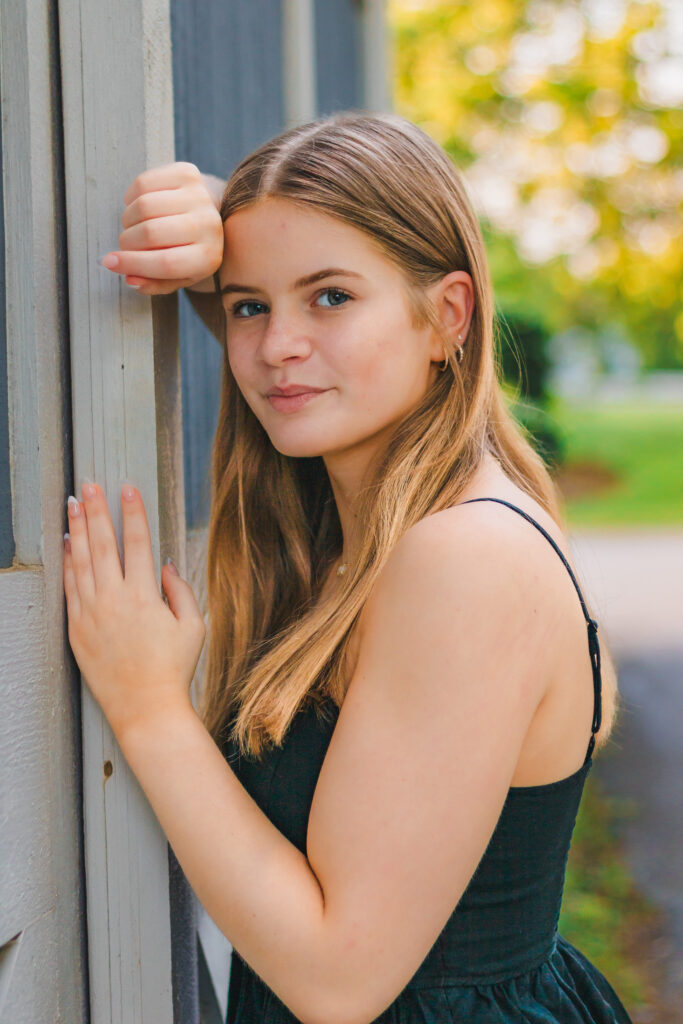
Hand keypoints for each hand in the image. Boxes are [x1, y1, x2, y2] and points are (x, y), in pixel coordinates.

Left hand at [63, 481, 205, 739]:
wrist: (146, 707)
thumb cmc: (173, 668)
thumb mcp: (193, 626)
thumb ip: (179, 590)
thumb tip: (162, 565)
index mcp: (144, 596)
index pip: (137, 542)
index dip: (132, 512)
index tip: (127, 488)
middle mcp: (113, 600)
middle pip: (102, 544)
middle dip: (96, 510)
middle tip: (91, 485)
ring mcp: (91, 614)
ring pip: (80, 561)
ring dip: (77, 529)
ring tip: (74, 504)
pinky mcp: (77, 630)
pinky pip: (70, 588)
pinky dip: (67, 563)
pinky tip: (67, 544)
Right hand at [100, 162, 223, 294]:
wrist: (216, 213)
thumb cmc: (191, 249)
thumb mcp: (179, 275)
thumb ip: (155, 283)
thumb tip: (130, 279)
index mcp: (207, 257)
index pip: (165, 263)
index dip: (132, 264)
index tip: (109, 263)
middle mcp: (208, 225)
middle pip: (151, 233)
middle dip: (127, 241)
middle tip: (126, 244)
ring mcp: (199, 196)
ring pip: (144, 206)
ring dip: (128, 219)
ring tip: (133, 226)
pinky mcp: (187, 173)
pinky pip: (143, 183)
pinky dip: (131, 197)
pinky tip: (138, 206)